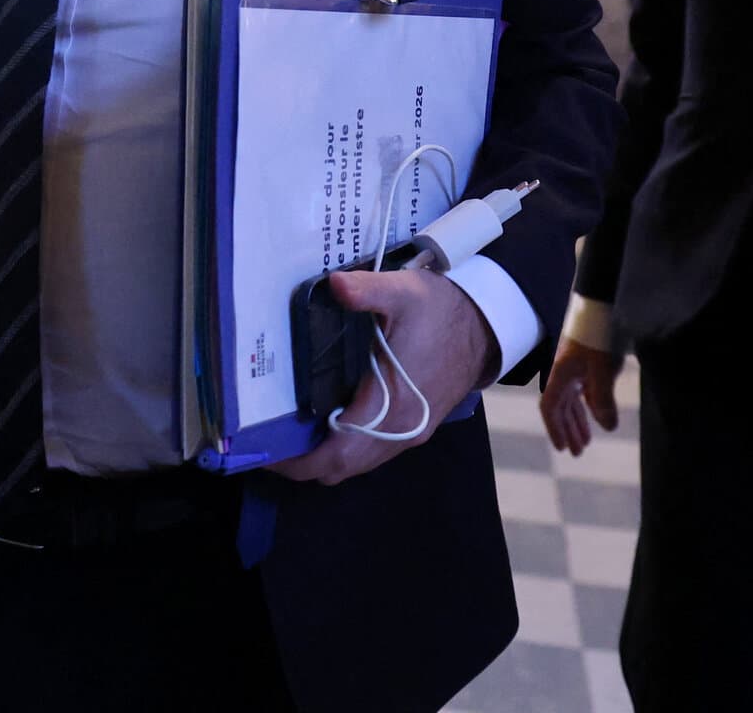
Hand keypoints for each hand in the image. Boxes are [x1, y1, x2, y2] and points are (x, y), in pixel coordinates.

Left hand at [270, 267, 495, 487]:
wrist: (486, 324)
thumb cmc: (442, 311)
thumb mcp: (404, 292)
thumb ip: (366, 290)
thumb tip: (334, 285)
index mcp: (392, 406)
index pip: (337, 454)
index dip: (298, 460)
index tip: (265, 451)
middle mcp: (400, 431)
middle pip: (341, 468)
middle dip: (302, 463)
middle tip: (267, 440)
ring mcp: (409, 432)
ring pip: (357, 463)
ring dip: (323, 457)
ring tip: (288, 431)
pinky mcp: (414, 426)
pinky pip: (371, 451)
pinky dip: (344, 447)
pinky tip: (323, 419)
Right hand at [539, 338, 622, 455]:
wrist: (601, 307)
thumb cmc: (598, 336)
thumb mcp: (602, 368)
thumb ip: (603, 399)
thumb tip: (607, 428)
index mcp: (560, 375)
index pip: (550, 407)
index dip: (554, 428)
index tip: (562, 448)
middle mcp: (563, 373)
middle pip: (560, 407)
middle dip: (567, 430)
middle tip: (576, 453)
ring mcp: (573, 368)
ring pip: (571, 400)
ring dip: (576, 421)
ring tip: (586, 441)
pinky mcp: (585, 363)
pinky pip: (581, 391)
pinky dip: (586, 407)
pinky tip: (595, 415)